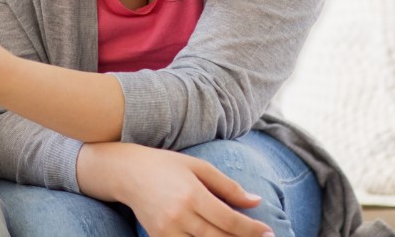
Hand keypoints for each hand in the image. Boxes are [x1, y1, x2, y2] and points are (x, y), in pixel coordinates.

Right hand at [79, 142, 271, 236]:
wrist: (126, 173)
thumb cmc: (165, 166)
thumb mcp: (198, 167)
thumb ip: (228, 186)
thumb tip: (256, 201)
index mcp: (192, 194)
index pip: (229, 219)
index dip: (252, 229)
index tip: (268, 232)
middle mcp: (179, 214)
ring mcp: (167, 229)